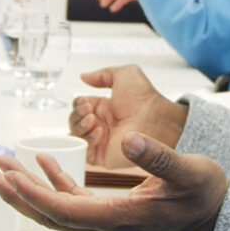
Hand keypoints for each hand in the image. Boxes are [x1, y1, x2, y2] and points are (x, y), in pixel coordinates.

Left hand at [0, 132, 227, 230]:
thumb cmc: (205, 194)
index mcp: (121, 218)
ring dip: (29, 188)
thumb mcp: (188, 170)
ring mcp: (108, 220)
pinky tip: (45, 163)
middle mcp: (108, 224)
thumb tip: (130, 139)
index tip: (10, 178)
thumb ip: (158, 157)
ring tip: (5, 167)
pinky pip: (73, 200)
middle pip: (50, 215)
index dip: (35, 194)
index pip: (66, 209)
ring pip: (57, 209)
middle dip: (18, 195)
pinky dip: (55, 182)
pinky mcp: (112, 210)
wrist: (219, 214)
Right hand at [70, 65, 188, 167]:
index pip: (79, 107)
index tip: (86, 102)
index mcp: (103, 108)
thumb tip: (84, 77)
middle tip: (89, 112)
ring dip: (80, 126)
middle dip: (77, 115)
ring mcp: (101, 141)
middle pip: (74, 122)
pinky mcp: (103, 156)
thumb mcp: (124, 75)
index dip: (78, 104)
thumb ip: (102, 74)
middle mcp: (100, 124)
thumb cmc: (145, 98)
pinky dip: (86, 141)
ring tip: (94, 121)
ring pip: (75, 137)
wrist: (156, 118)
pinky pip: (84, 152)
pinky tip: (99, 132)